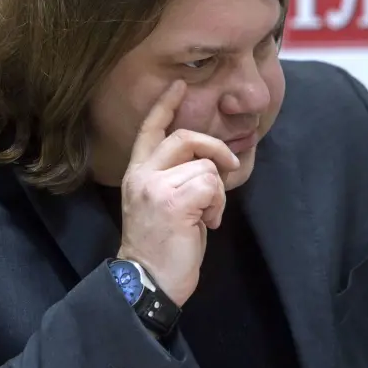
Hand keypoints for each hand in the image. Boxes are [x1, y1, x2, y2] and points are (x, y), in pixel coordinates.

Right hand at [117, 80, 239, 306]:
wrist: (148, 282)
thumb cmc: (160, 247)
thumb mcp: (160, 204)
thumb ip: (174, 178)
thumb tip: (210, 161)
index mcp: (137, 174)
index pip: (149, 130)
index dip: (165, 106)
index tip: (180, 86)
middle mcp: (142, 175)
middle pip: (185, 137)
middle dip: (215, 148)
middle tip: (230, 164)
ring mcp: (156, 187)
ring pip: (206, 166)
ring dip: (216, 193)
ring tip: (206, 217)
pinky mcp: (175, 201)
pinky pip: (211, 185)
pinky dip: (217, 206)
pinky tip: (207, 224)